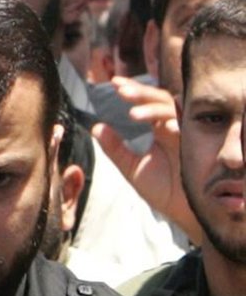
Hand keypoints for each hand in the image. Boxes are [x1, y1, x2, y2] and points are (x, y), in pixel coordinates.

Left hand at [93, 79, 200, 243]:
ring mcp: (189, 133)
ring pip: (175, 111)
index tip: (114, 83)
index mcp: (161, 128)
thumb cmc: (163, 190)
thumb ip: (115, 148)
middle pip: (160, 100)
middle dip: (142, 93)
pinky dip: (179, 126)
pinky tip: (165, 128)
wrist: (185, 211)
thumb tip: (96, 127)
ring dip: (155, 110)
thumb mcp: (132, 168)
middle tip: (121, 89)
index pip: (147, 104)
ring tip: (134, 115)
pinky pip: (192, 129)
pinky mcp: (200, 144)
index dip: (133, 92)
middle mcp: (176, 126)